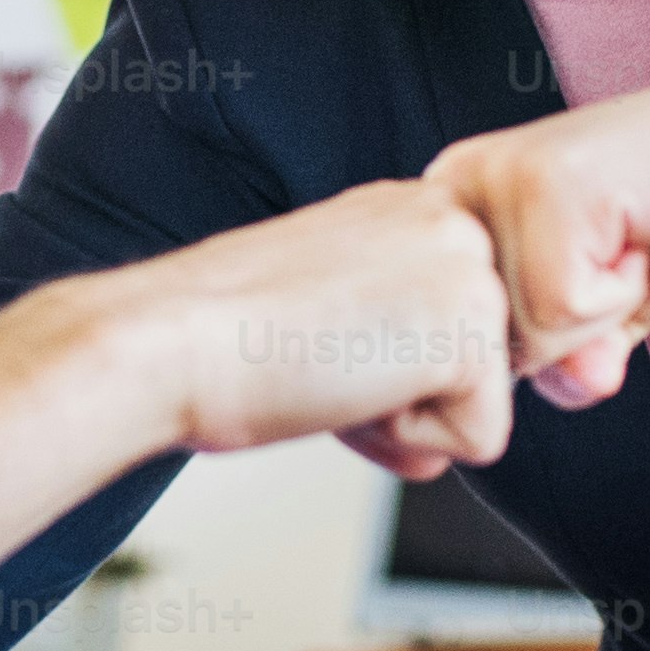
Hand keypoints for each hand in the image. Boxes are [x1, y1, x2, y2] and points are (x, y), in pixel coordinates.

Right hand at [119, 178, 521, 467]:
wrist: (168, 342)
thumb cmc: (221, 339)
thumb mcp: (332, 303)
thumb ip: (399, 322)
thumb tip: (457, 396)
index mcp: (415, 207)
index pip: (457, 326)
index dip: (390, 366)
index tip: (315, 335)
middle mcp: (454, 223)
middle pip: (481, 368)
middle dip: (406, 395)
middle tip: (317, 354)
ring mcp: (473, 273)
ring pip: (481, 404)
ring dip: (401, 418)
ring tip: (327, 368)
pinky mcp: (472, 336)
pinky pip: (480, 442)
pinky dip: (404, 443)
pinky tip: (344, 390)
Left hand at [427, 2, 649, 407]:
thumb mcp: (617, 305)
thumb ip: (573, 357)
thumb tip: (565, 388)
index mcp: (460, 201)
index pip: (467, 347)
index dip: (550, 340)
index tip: (597, 267)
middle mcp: (461, 180)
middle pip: (494, 348)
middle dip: (581, 325)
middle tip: (627, 246)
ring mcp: (502, 178)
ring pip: (529, 336)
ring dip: (607, 306)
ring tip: (635, 233)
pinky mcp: (550, 186)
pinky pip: (566, 310)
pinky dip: (625, 291)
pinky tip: (644, 227)